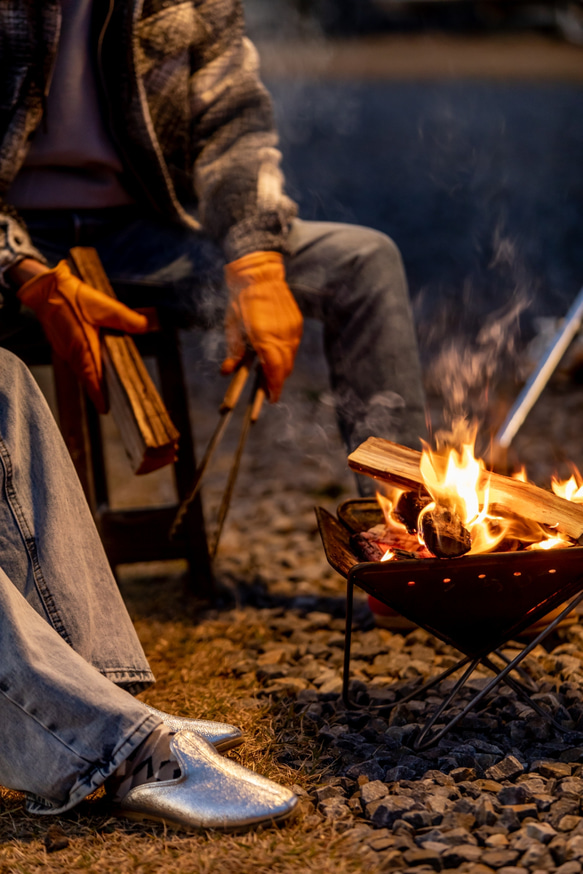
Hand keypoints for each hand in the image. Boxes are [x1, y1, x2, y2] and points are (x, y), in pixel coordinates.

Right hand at [17, 260, 148, 412]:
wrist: (44, 287)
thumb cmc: (73, 297)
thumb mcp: (105, 306)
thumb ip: (127, 319)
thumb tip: (147, 326)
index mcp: (83, 348)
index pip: (92, 379)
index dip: (98, 396)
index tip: (105, 410)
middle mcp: (73, 354)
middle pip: (87, 379)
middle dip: (98, 392)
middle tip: (110, 405)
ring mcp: (65, 350)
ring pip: (81, 371)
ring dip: (92, 380)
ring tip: (106, 390)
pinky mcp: (62, 344)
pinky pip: (76, 361)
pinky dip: (86, 368)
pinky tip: (96, 366)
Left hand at [222, 251, 302, 401]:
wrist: (260, 271)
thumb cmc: (241, 298)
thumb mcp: (232, 325)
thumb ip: (233, 351)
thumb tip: (226, 372)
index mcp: (264, 336)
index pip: (274, 371)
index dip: (274, 388)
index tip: (271, 399)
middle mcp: (282, 334)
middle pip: (285, 368)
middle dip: (277, 381)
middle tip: (268, 391)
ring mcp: (292, 328)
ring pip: (291, 358)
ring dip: (282, 368)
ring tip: (271, 374)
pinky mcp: (297, 323)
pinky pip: (294, 346)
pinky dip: (286, 354)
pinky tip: (276, 355)